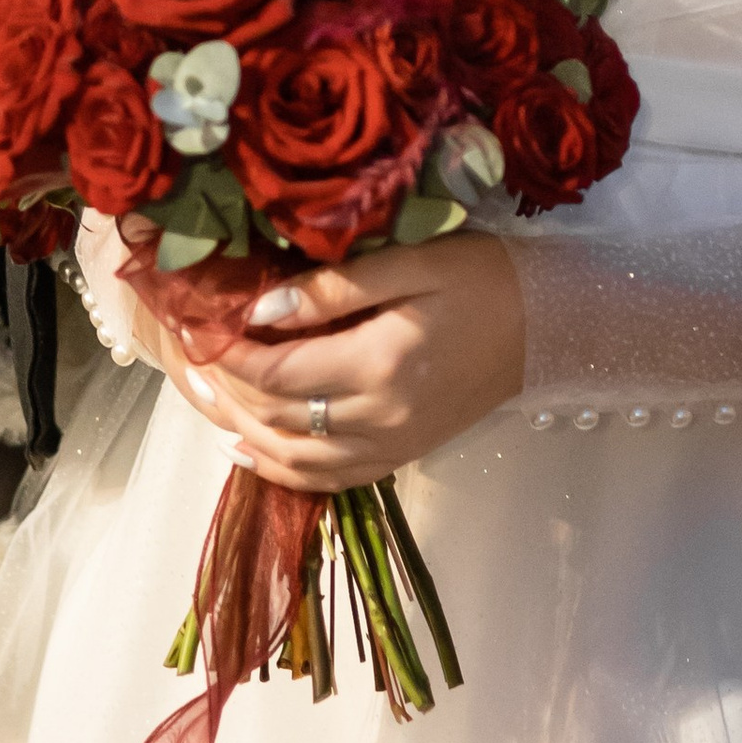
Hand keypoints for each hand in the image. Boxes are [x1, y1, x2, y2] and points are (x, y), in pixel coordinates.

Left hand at [147, 236, 528, 495]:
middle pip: (278, 416)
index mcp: (382, 363)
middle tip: (191, 356)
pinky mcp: (402, 456)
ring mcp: (394, 446)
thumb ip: (334, 288)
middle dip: (226, 388)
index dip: (229, 353)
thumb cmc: (483, 279)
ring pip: (295, 457)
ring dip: (242, 430)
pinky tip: (246, 448)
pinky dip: (281, 469)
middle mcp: (383, 418)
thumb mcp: (412, 263)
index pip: (279, 371)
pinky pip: (329, 479)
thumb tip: (259, 309)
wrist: (551, 325)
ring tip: (207, 395)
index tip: (198, 325)